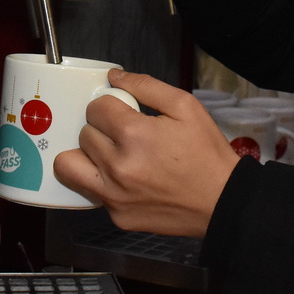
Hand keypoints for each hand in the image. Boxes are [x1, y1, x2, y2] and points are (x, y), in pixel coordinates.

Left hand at [52, 69, 239, 237]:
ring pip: (70, 165)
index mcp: (134, 135)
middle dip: (101, 128)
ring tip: (108, 154)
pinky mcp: (117, 216)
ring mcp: (114, 195)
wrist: (223, 203)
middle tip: (124, 134)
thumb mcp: (185, 107)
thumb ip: (146, 86)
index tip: (125, 112)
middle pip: (84, 134)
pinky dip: (99, 182)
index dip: (110, 105)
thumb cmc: (206, 152)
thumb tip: (113, 76)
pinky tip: (122, 178)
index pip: (96, 108)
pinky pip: (89, 192)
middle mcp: (118, 167)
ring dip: (87, 155)